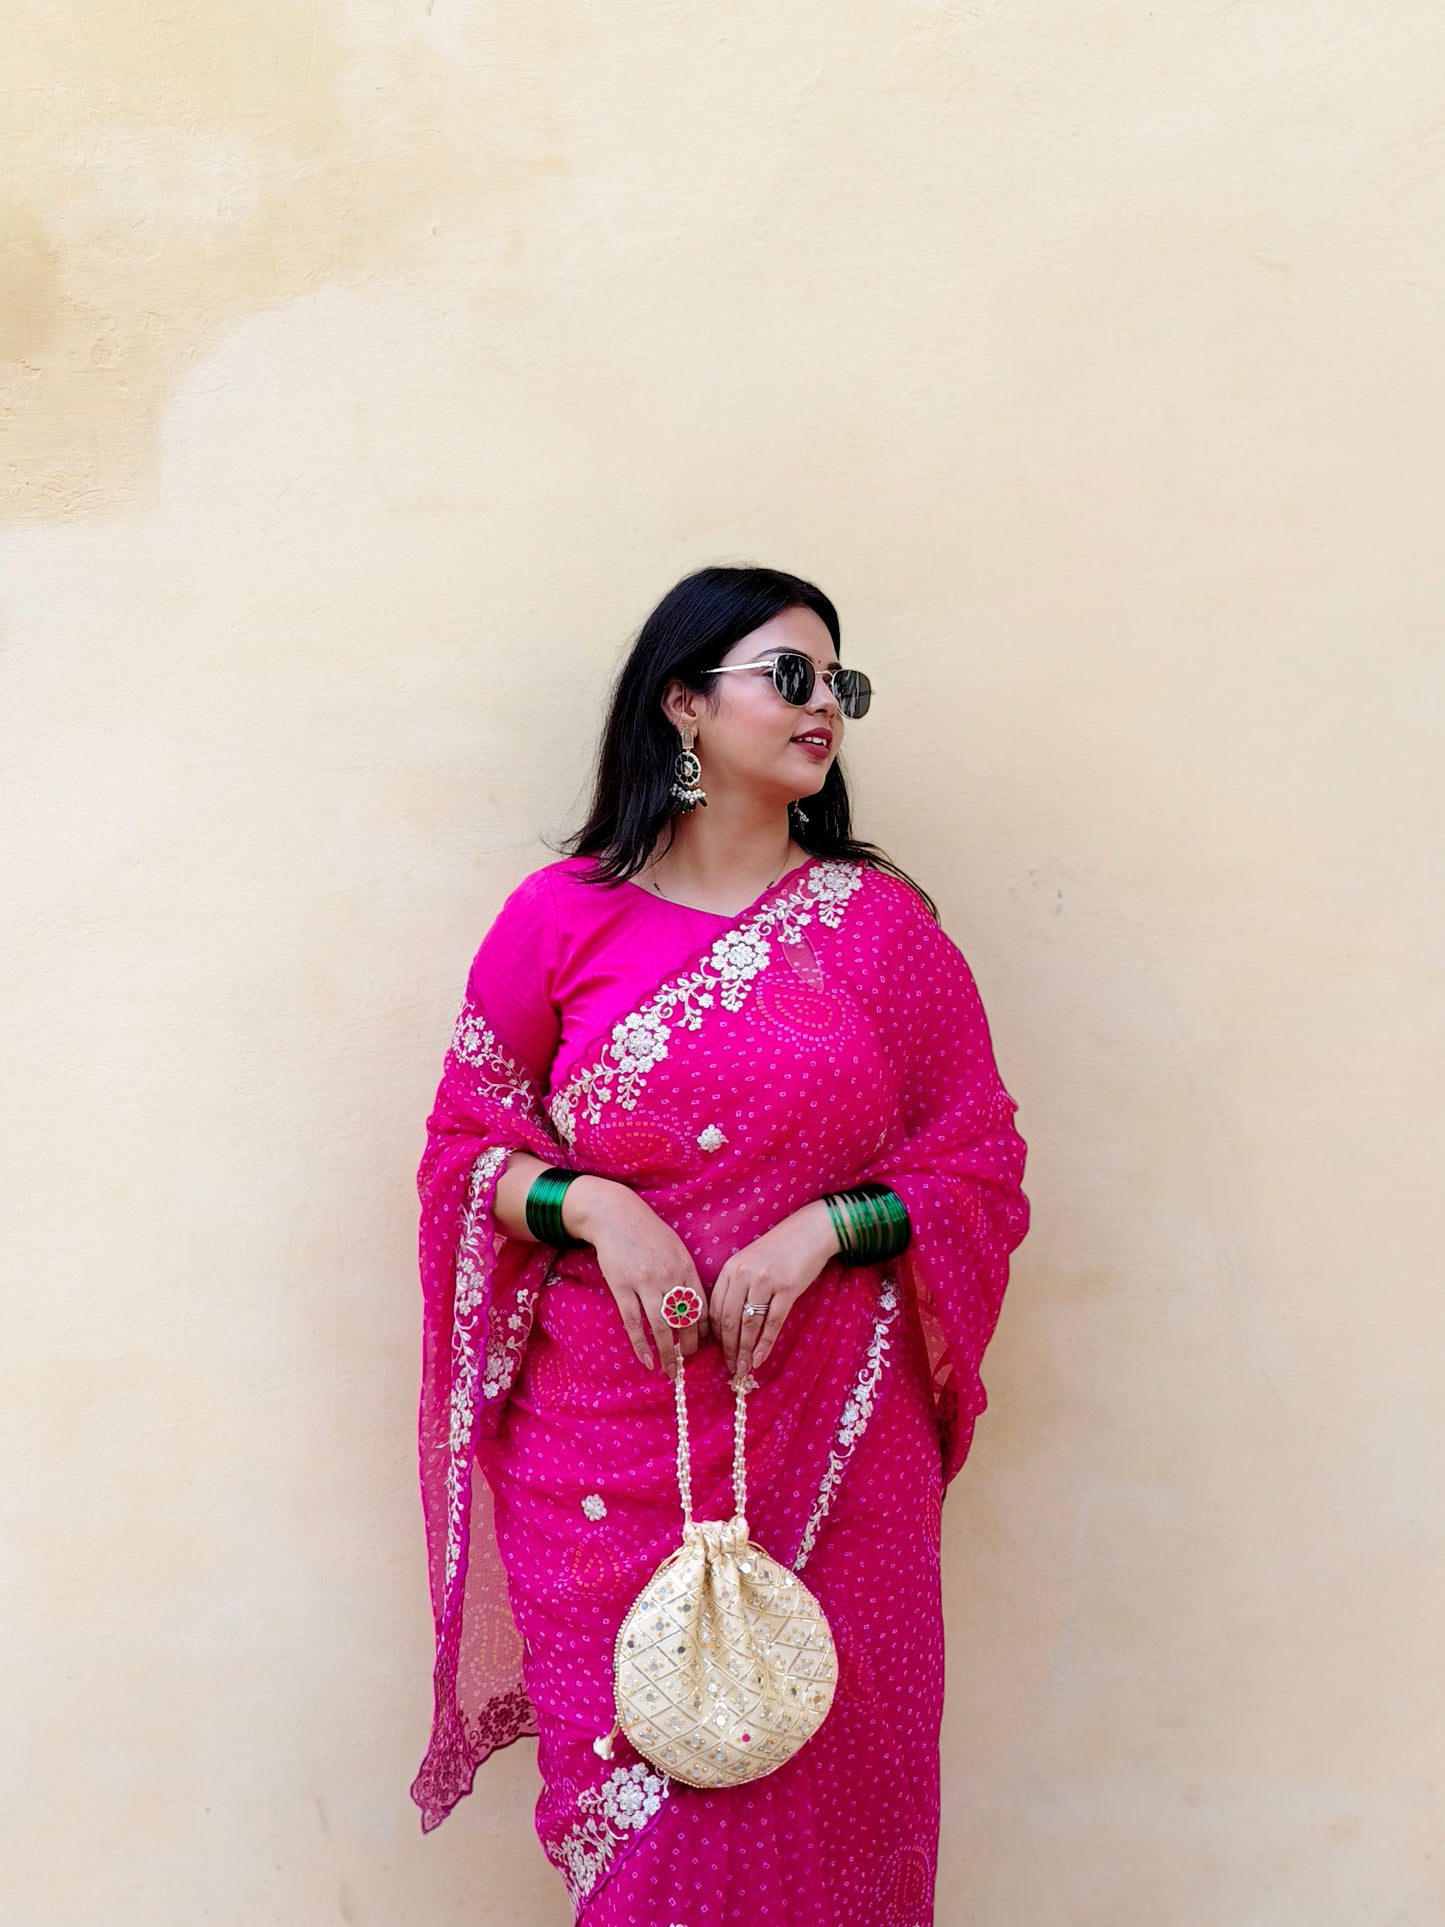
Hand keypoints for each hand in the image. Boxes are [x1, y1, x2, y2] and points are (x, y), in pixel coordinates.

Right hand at [562, 1175, 708, 1375]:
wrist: (616, 1216)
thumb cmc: (648, 1233)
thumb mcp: (676, 1248)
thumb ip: (686, 1275)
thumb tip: (696, 1306)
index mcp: (685, 1268)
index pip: (702, 1307)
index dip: (705, 1330)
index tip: (705, 1345)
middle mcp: (668, 1277)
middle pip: (684, 1321)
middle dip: (689, 1346)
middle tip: (688, 1362)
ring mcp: (644, 1284)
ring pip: (660, 1327)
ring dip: (667, 1353)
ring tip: (670, 1370)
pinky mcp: (622, 1288)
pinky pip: (634, 1324)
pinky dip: (641, 1346)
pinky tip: (647, 1360)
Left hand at [709, 1200, 840, 1378]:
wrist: (810, 1231)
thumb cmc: (780, 1249)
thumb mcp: (750, 1261)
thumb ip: (737, 1285)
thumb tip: (727, 1323)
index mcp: (731, 1268)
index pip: (715, 1308)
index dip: (715, 1335)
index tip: (717, 1352)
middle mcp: (743, 1274)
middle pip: (728, 1320)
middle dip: (727, 1349)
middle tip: (730, 1368)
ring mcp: (765, 1281)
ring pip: (748, 1325)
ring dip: (743, 1351)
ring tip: (742, 1370)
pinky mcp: (787, 1289)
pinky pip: (771, 1323)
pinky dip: (764, 1345)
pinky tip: (759, 1359)